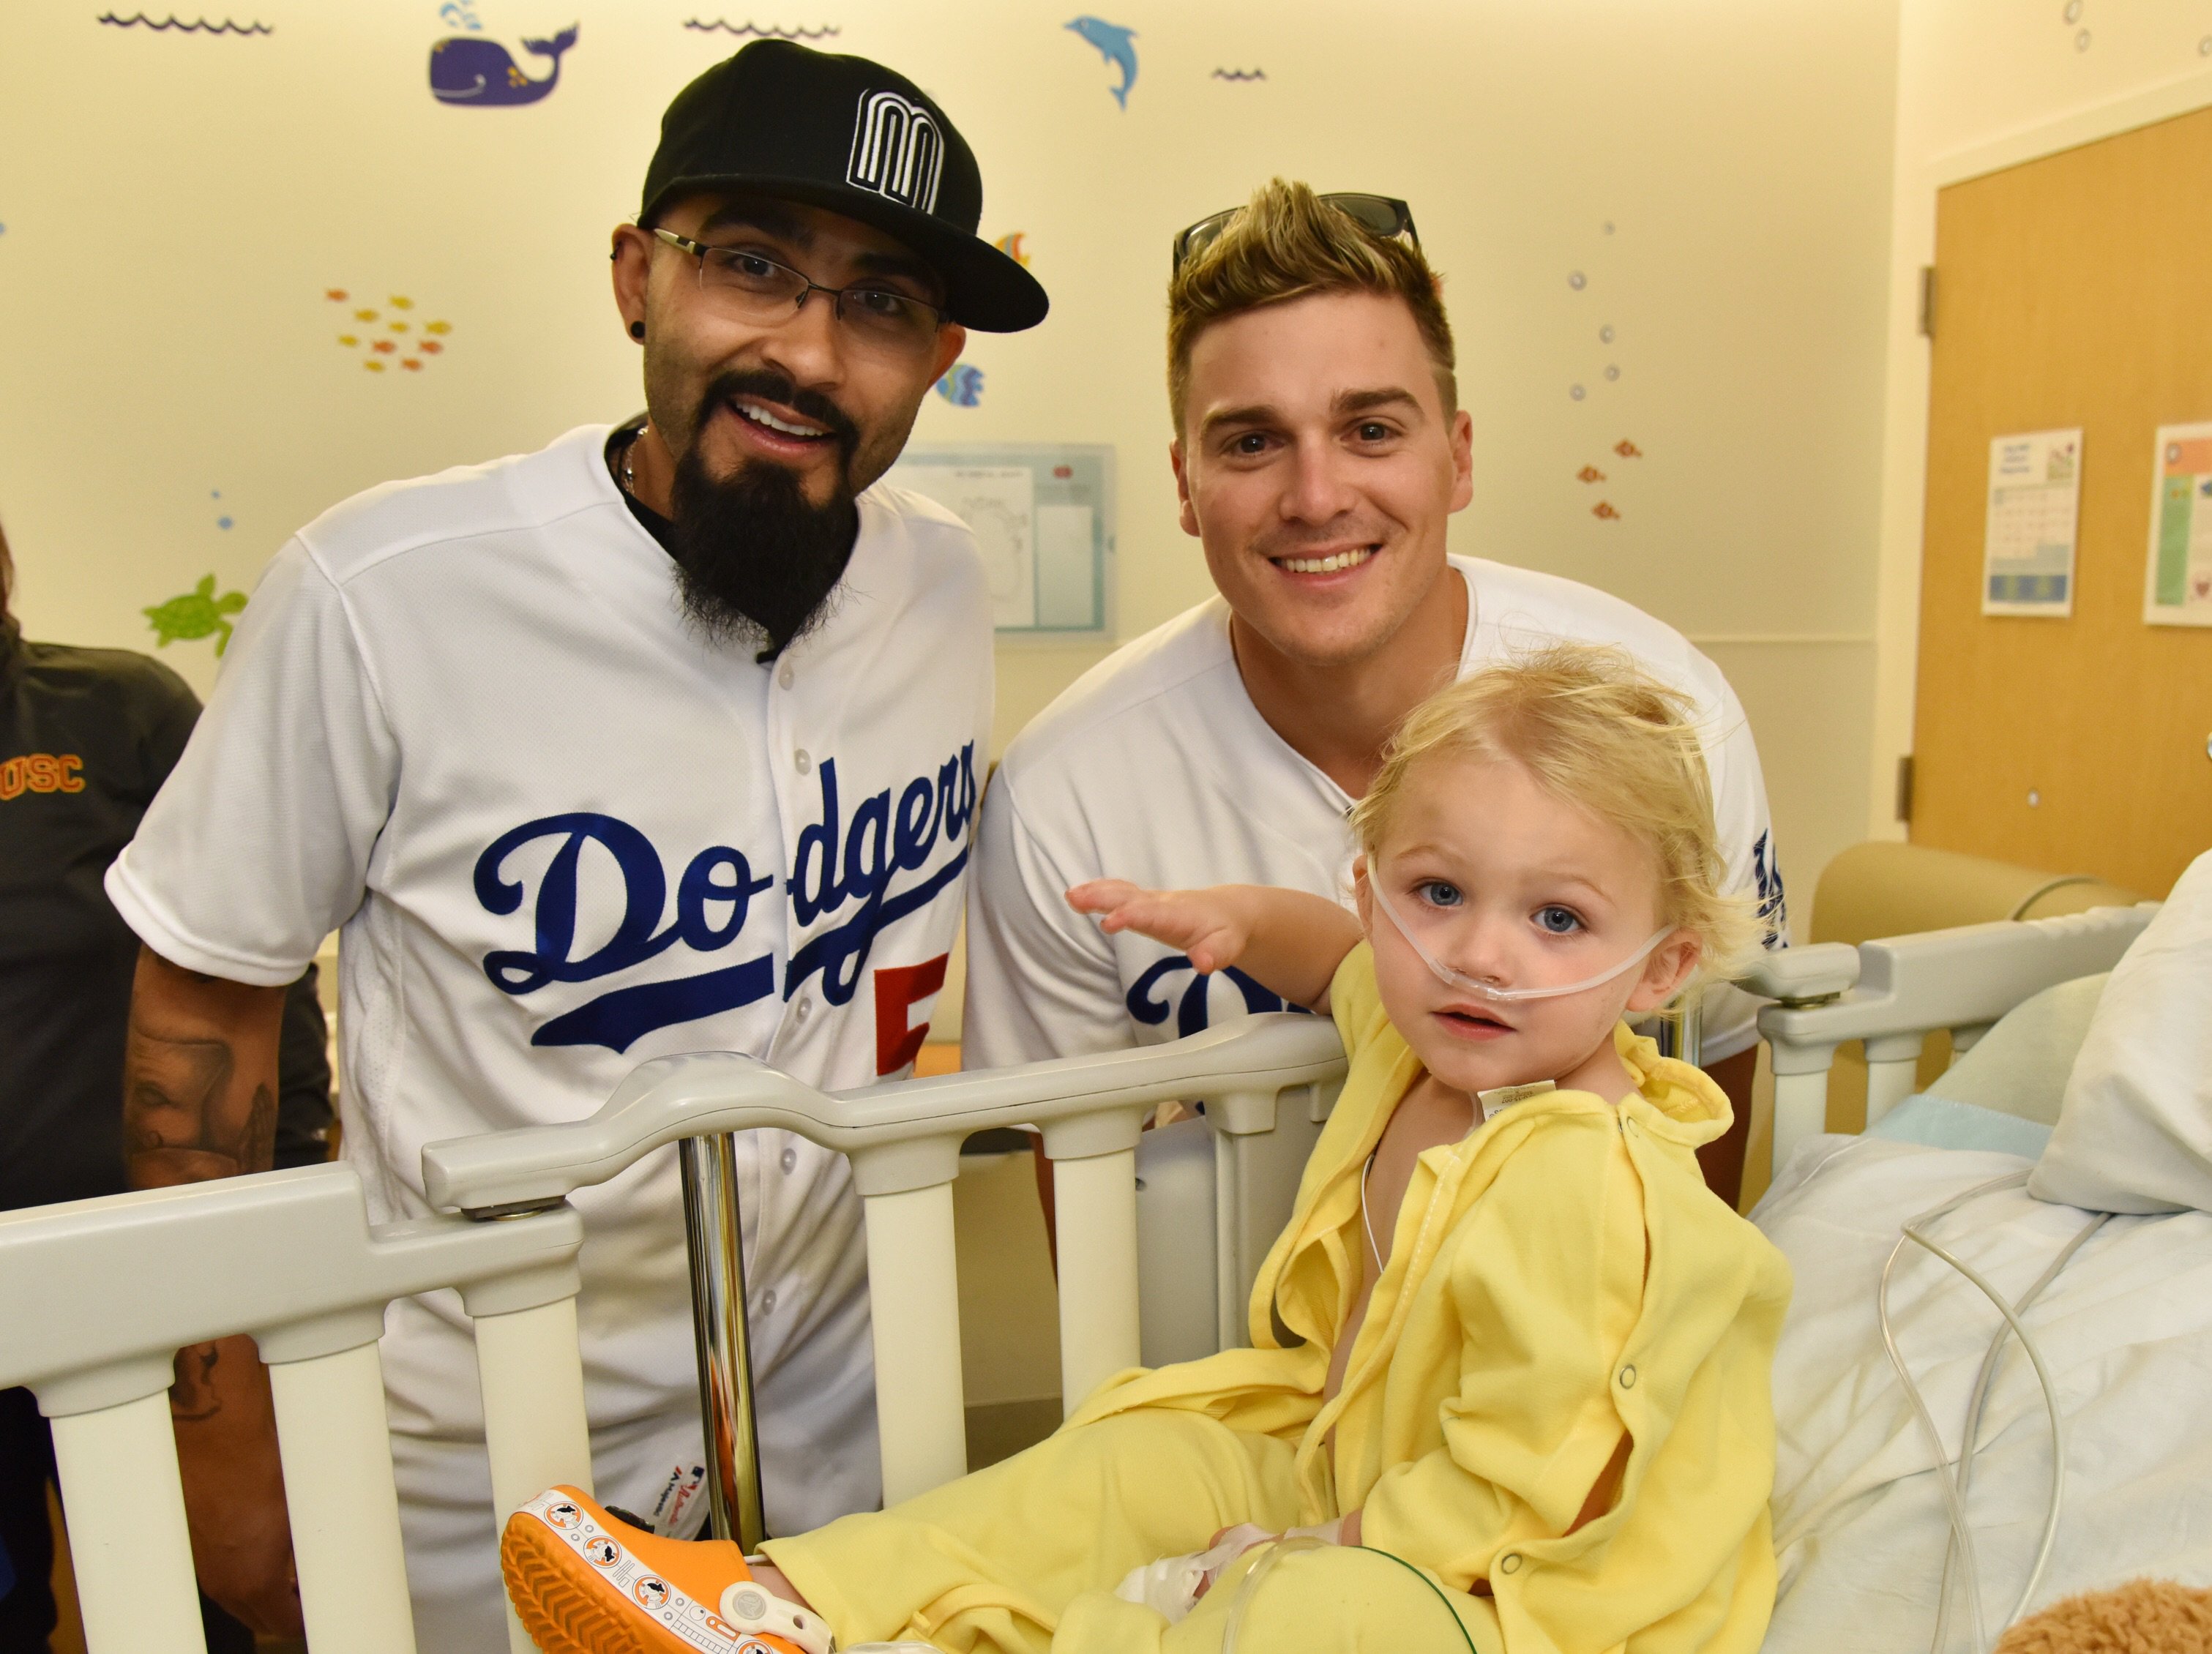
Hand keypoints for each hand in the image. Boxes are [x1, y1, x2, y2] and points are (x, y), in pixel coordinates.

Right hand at [171, 1334, 303, 1637]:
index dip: (311, 1615)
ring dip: (263, 1585)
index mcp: (250, 1579)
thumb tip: (335, 1556)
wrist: (207, 1415)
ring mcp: (197, 1559)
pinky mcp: (186, 1536)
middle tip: (316, 1586)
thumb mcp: (304, 1500)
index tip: (328, 1605)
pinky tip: (261, 1536)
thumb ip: (319, 1539)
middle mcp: (218, 1579)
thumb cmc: (258, 1448)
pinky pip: (219, 1566)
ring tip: (293, 1560)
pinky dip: (241, 1563)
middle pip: (259, 1615)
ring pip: (236, 1593)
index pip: (286, 1623)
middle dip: (288, 1606)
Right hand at [1066, 881, 1251, 975]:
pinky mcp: (1144, 902)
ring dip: (1095, 892)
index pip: (1150, 914)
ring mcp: (1151, 901)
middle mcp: (1160, 903)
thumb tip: (1204, 964)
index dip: (1129, 916)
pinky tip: (1078, 896)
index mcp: (1177, 915)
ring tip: (1069, 896)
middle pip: (1129, 897)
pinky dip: (1099, 891)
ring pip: (1121, 892)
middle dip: (1103, 898)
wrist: (1228, 912)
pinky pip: (1120, 893)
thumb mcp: (1228, 947)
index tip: (1108, 924)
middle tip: (1075, 898)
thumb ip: (1215, 955)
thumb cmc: (1225, 932)